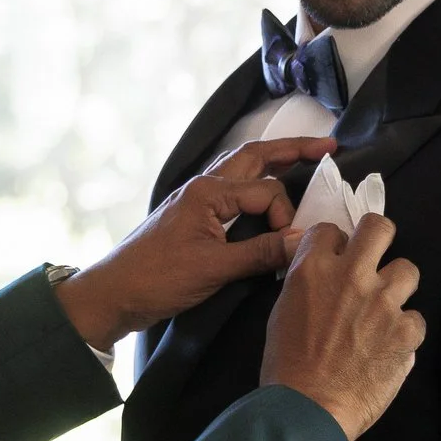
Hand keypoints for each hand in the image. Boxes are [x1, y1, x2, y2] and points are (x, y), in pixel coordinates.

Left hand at [54, 138, 335, 350]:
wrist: (113, 294)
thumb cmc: (157, 278)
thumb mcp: (214, 269)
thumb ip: (261, 253)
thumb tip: (304, 241)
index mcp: (208, 191)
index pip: (266, 191)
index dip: (285, 216)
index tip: (288, 246)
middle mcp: (203, 186)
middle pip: (254, 156)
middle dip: (291, 149)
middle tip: (327, 146)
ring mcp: (196, 199)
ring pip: (241, 169)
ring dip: (272, 161)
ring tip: (303, 157)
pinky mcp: (193, 217)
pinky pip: (232, 189)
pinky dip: (254, 184)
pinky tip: (265, 193)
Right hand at [260, 214, 425, 440]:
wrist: (308, 409)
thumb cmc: (286, 366)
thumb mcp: (283, 312)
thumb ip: (306, 284)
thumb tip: (324, 272)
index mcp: (313, 269)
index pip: (331, 230)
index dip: (336, 245)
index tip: (337, 260)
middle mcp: (351, 275)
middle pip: (380, 228)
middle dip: (377, 240)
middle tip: (373, 262)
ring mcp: (383, 301)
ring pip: (407, 269)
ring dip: (397, 288)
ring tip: (386, 309)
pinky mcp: (406, 330)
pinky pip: (416, 318)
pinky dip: (405, 331)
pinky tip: (391, 346)